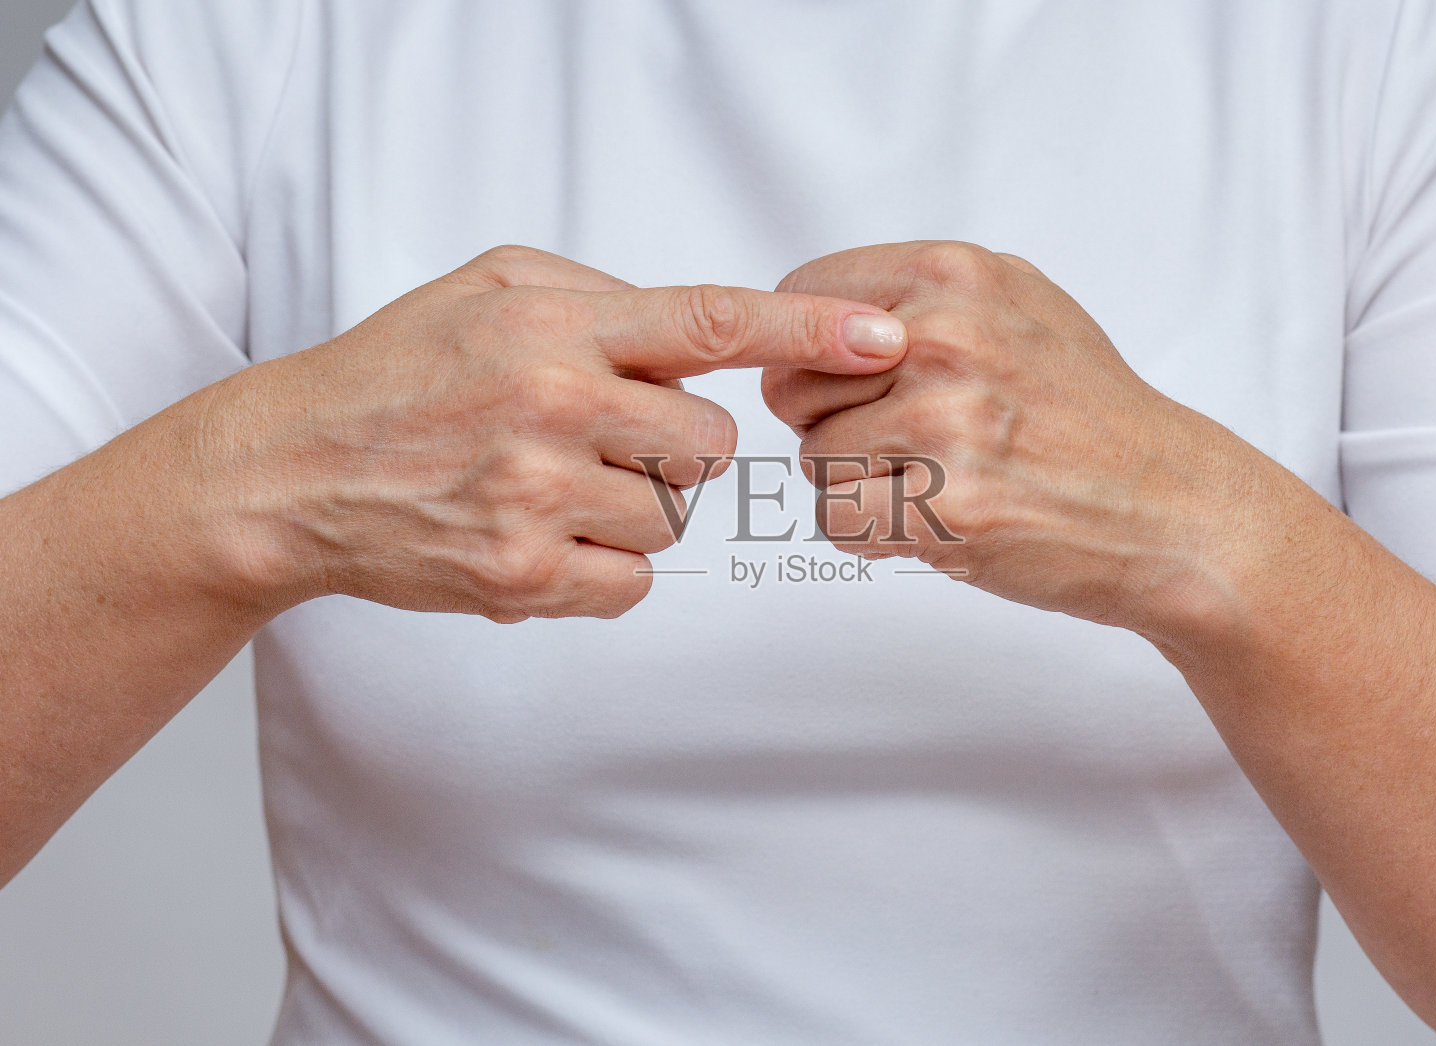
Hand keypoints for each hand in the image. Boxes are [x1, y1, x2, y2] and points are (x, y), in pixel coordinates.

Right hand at [209, 245, 906, 620]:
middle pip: (712, 443)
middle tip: (599, 437)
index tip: (884, 333)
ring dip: (633, 506)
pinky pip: (631, 582)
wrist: (292, 472)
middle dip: (676, 445)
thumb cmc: (398, 373)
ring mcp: (539, 496)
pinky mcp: (523, 576)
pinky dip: (603, 568)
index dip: (808, 326)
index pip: (709, 320)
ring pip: (675, 516)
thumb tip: (700, 333)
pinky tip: (540, 537)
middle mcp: (554, 404)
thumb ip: (599, 298)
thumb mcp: (490, 289)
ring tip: (550, 485)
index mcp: (554, 324)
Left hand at [762, 241, 1268, 636]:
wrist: (1177, 512)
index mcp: (956, 275)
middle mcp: (946, 337)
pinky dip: (871, 535)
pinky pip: (837, 521)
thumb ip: (921, 300)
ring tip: (936, 484)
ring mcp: (947, 423)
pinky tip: (933, 525)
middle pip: (791, 385)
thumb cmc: (1093, 419)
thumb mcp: (1020, 309)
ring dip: (858, 486)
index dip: (808, 351)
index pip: (800, 296)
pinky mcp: (947, 508)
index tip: (851, 385)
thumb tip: (810, 317)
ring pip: (813, 459)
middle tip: (906, 446)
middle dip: (831, 423)